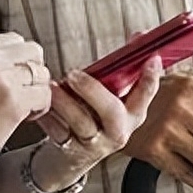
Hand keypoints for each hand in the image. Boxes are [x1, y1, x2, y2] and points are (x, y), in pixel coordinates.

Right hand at [0, 34, 51, 168]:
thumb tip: (15, 61)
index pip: (15, 39)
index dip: (21, 58)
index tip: (17, 75)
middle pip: (33, 51)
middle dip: (34, 70)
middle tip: (26, 89)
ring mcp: (3, 79)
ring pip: (42, 74)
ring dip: (38, 90)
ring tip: (26, 106)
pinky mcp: (14, 101)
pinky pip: (44, 95)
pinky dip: (41, 107)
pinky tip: (27, 116)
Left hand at [30, 57, 162, 187]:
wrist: (72, 156)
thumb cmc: (94, 115)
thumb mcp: (112, 94)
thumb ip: (122, 67)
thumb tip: (139, 36)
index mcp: (133, 114)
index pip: (146, 94)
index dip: (150, 77)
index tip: (151, 58)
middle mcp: (118, 130)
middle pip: (112, 112)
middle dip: (92, 90)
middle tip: (73, 74)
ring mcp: (96, 143)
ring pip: (81, 123)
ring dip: (64, 101)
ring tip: (52, 86)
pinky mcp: (72, 151)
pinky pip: (58, 133)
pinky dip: (48, 117)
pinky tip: (41, 104)